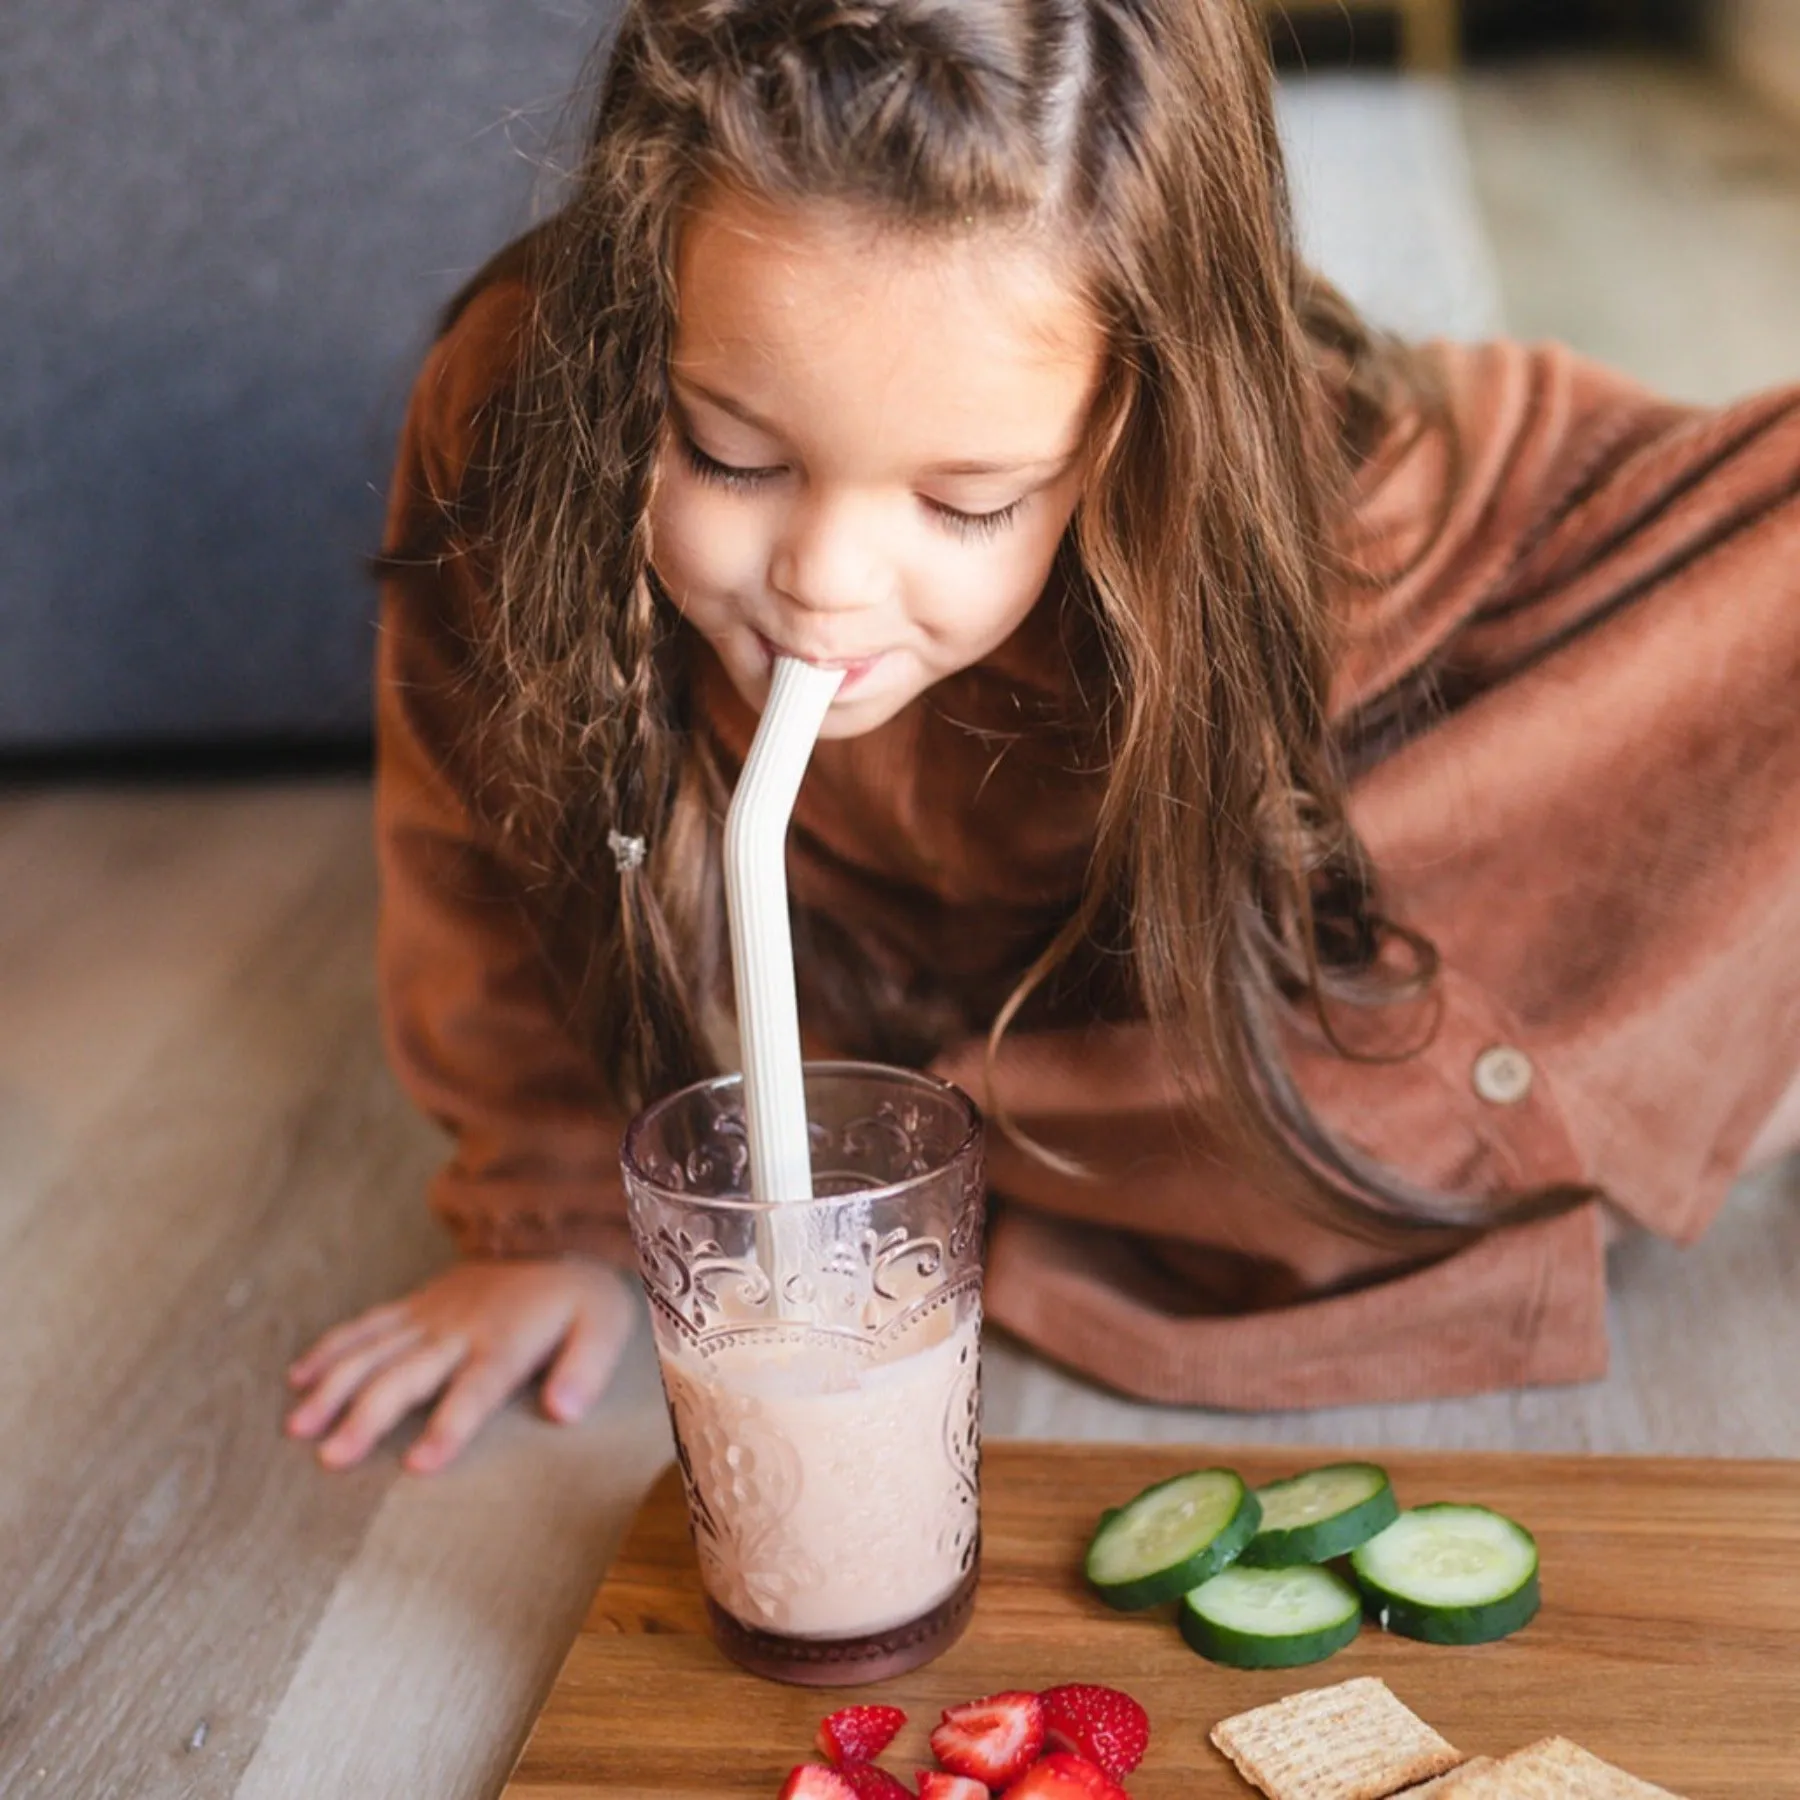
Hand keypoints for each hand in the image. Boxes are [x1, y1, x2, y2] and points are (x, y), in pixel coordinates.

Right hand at [285, 1258, 635, 1473]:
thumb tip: (564, 1414)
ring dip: (334, 1387)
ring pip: (372, 1351)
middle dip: (368, 1416)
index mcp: (507, 1341)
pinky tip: (297, 1378)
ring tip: (298, 1427)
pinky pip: (366, 1325)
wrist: (552, 1228)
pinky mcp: (414, 1304)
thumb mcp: (606, 1324)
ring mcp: (430, 1314)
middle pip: (406, 1375)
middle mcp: (459, 1329)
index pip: (476, 1389)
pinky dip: (330, 1348)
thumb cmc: (579, 1293)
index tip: (418, 1465)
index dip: (449, 1426)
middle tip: (330, 1459)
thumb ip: (587, 1368)